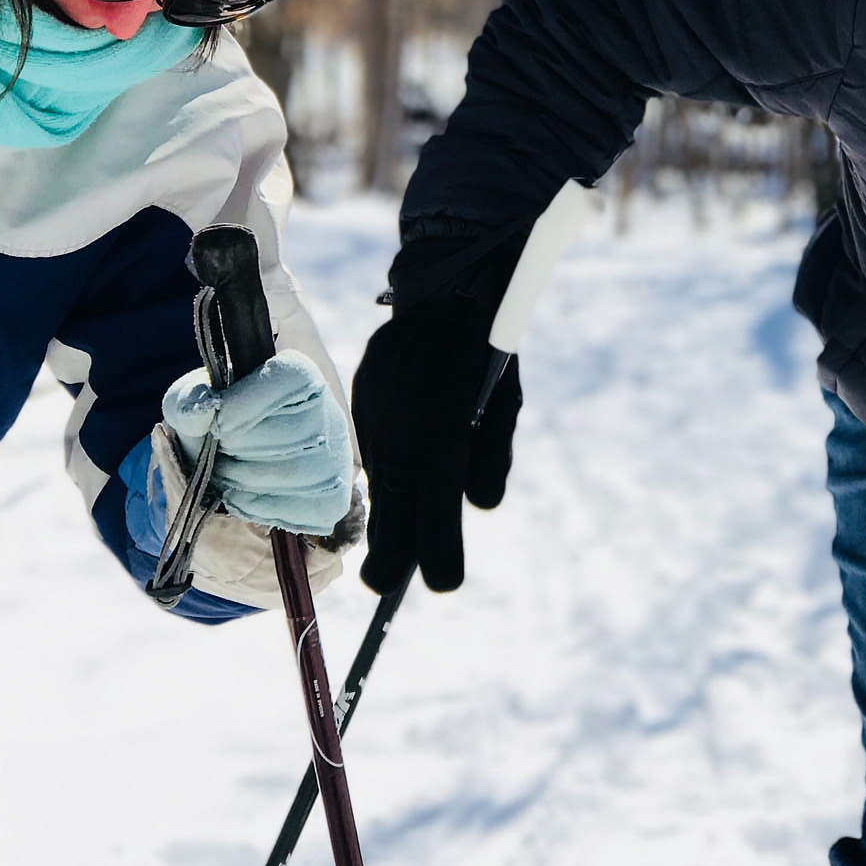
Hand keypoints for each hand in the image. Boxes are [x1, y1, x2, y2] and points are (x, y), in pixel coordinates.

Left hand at [161, 350, 352, 536]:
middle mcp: (329, 414)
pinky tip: (243, 497)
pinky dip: (263, 508)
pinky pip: (306, 509)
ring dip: (245, 481)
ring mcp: (336, 459)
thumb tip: (202, 411)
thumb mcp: (194, 402)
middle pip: (290, 432)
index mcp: (299, 376)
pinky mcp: (334, 498)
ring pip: (295, 473)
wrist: (239, 456)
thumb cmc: (218, 422)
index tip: (218, 423)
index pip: (289, 379)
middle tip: (219, 454)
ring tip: (227, 475)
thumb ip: (189, 400)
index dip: (247, 404)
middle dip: (239, 450)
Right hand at [350, 234, 527, 593]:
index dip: (439, 560)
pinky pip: (373, 451)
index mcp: (440, 444)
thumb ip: (491, 458)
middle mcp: (399, 439)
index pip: (434, 524)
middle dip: (390, 559)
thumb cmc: (487, 345)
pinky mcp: (361, 403)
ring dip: (388, 514)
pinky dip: (387, 468)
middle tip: (385, 585)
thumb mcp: (504, 403)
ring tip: (388, 544)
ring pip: (378, 486)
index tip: (445, 583)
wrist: (444, 281)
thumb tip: (479, 506)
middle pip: (392, 520)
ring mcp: (374, 421)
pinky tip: (401, 460)